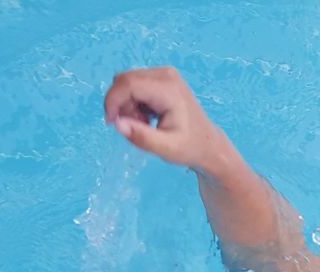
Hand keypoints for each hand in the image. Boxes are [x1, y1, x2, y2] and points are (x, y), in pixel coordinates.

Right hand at [103, 66, 228, 172]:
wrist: (208, 144)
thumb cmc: (190, 147)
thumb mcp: (166, 149)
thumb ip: (142, 137)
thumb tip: (118, 124)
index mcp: (167, 88)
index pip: (127, 83)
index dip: (113, 101)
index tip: (111, 122)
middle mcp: (165, 74)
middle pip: (125, 81)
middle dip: (122, 105)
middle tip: (136, 127)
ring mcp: (164, 73)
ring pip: (128, 82)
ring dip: (128, 105)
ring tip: (146, 124)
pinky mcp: (161, 77)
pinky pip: (135, 84)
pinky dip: (135, 102)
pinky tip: (149, 117)